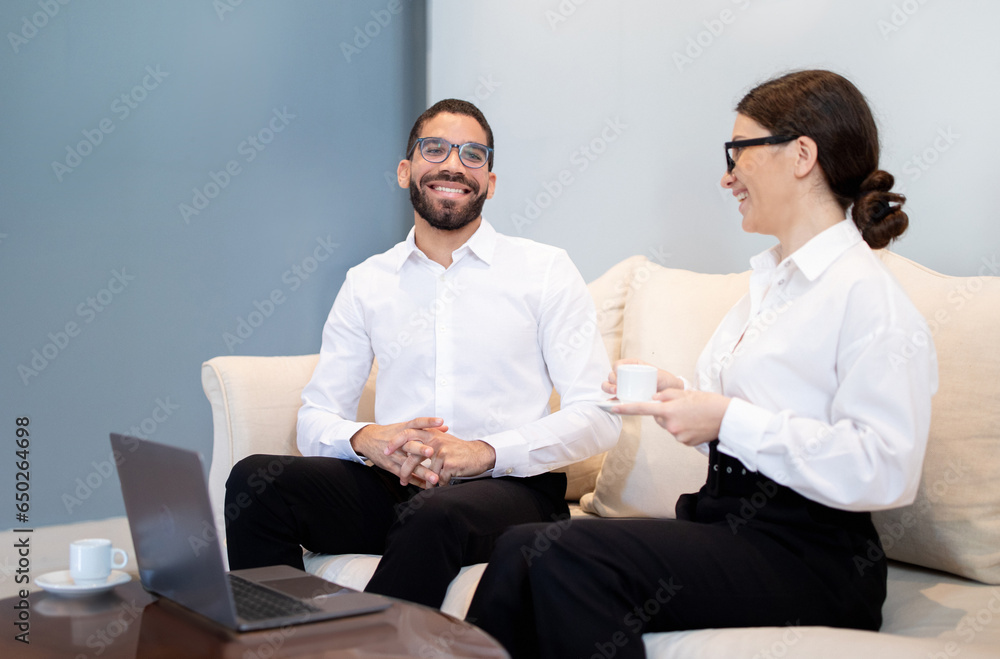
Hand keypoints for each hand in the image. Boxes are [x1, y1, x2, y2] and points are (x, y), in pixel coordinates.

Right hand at [350, 418, 449, 487]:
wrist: (368, 439)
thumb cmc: (390, 433)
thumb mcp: (404, 426)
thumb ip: (425, 428)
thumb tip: (444, 428)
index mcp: (403, 429)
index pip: (417, 423)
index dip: (428, 422)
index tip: (441, 422)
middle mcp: (399, 442)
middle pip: (410, 445)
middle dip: (421, 449)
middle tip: (432, 452)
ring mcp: (394, 455)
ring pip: (409, 464)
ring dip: (422, 472)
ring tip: (434, 478)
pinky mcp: (391, 466)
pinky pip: (404, 474)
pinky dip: (415, 480)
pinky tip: (425, 485)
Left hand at [384, 431, 496, 486]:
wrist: (479, 455)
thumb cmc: (459, 450)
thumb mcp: (443, 440)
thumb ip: (427, 440)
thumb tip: (409, 446)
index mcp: (431, 434)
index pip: (408, 433)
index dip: (395, 441)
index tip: (386, 450)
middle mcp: (435, 441)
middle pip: (412, 456)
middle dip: (405, 470)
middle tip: (401, 480)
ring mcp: (442, 452)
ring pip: (425, 471)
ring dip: (425, 482)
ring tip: (426, 487)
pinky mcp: (448, 464)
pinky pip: (438, 479)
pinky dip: (438, 484)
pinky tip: (440, 485)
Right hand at [603, 358, 683, 397]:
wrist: (670, 392)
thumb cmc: (665, 380)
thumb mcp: (661, 376)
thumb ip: (656, 378)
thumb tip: (650, 384)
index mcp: (632, 365)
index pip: (618, 364)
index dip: (615, 370)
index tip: (618, 376)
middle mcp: (626, 374)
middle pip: (611, 375)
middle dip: (610, 382)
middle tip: (616, 388)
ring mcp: (624, 385)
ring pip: (609, 385)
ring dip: (608, 389)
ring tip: (615, 393)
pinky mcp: (624, 396)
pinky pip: (613, 397)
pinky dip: (610, 400)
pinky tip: (610, 403)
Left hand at [612, 388, 730, 446]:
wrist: (726, 417)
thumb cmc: (707, 403)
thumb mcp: (684, 393)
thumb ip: (665, 395)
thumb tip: (653, 398)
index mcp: (668, 409)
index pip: (642, 408)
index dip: (626, 408)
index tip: (613, 407)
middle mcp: (670, 424)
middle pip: (659, 417)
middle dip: (665, 412)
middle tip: (682, 407)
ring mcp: (677, 435)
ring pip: (668, 426)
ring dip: (675, 420)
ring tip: (691, 415)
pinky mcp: (685, 442)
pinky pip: (678, 434)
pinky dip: (683, 428)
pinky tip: (694, 424)